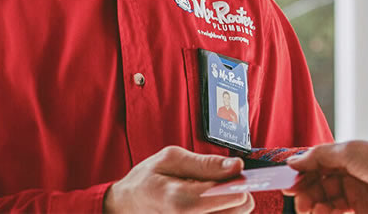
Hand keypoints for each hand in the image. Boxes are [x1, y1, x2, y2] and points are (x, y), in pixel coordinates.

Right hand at [104, 145, 253, 213]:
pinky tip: (208, 204)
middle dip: (236, 191)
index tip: (234, 172)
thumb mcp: (170, 159)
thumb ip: (206, 163)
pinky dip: (223, 211)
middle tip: (220, 181)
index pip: (232, 197)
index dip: (238, 180)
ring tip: (210, 193)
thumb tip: (237, 166)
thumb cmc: (146, 181)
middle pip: (240, 208)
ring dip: (230, 203)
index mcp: (181, 202)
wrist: (127, 205)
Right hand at [284, 141, 367, 213]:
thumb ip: (318, 157)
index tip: (288, 183)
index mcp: (347, 159)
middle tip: (300, 200)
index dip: (302, 175)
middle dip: (306, 194)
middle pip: (319, 188)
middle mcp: (351, 179)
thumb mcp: (347, 151)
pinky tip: (325, 212)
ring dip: (316, 207)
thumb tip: (292, 161)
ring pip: (326, 204)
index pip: (317, 168)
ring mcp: (358, 199)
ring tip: (316, 208)